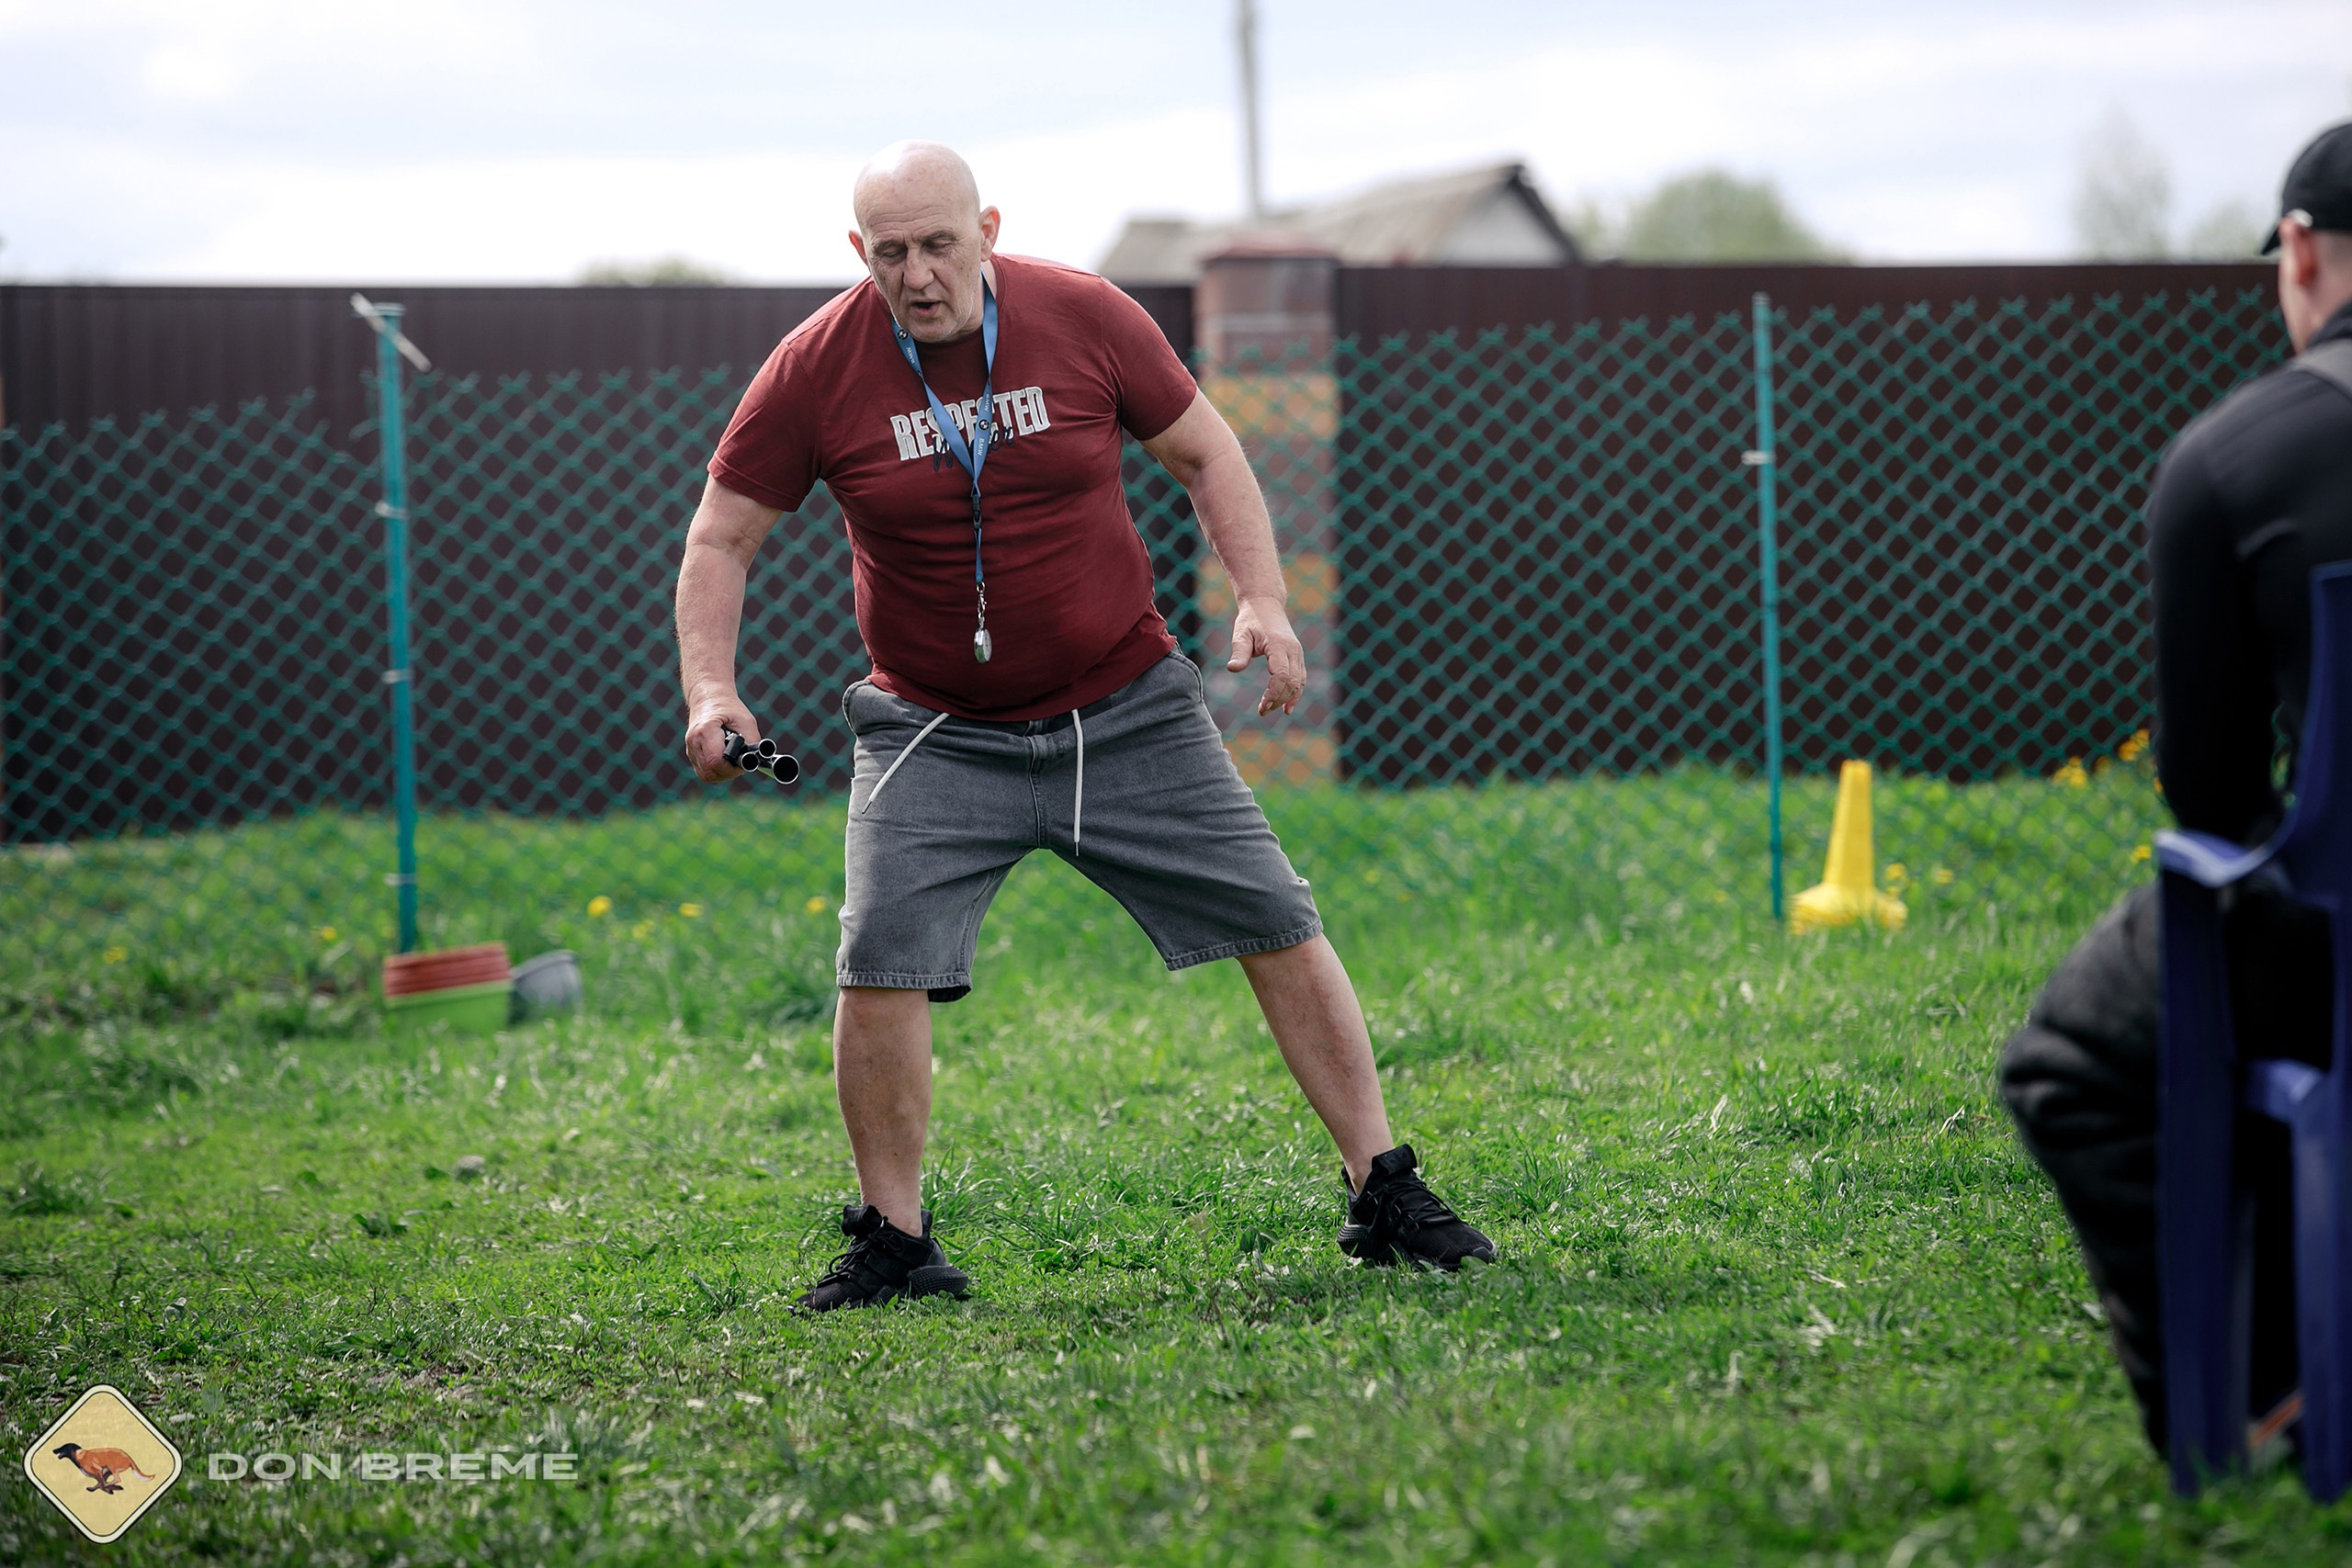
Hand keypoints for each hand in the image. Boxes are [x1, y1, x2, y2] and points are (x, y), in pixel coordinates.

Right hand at [684, 696, 758, 781]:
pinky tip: (725, 763)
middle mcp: (694, 741)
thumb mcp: (746, 721)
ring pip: (706, 775)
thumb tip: (755, 760)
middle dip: (728, 773)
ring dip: (722, 774)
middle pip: (709, 772)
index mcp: (705, 730)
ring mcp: (690, 748)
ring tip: (733, 763)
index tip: (742, 763)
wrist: (708, 698)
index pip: (715, 761)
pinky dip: (715, 771)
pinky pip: (703, 771)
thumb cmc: (728, 708)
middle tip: (740, 766)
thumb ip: (753, 741)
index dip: (731, 768)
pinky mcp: (691, 753)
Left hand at [1227, 595, 1305, 716]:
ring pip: (1299, 682)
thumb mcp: (1241, 634)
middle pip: (1292, 682)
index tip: (1262, 706)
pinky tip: (1287, 708)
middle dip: (1278, 699)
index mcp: (1279, 645)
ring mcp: (1297, 653)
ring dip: (1287, 699)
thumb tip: (1232, 669)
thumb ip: (1239, 652)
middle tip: (1262, 711)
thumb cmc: (1250, 620)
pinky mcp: (1297, 656)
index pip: (1282, 675)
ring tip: (1270, 710)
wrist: (1265, 605)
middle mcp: (1293, 649)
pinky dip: (1296, 693)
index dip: (1274, 693)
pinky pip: (1301, 678)